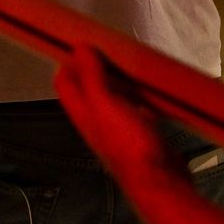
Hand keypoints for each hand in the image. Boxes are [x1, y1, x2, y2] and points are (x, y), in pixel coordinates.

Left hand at [53, 47, 181, 194]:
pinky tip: (152, 89)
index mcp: (83, 113)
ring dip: (118, 80)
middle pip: (88, 88)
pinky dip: (140, 96)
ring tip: (128, 61)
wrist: (159, 181)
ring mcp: (119, 128)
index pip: (64, 83)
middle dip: (93, 67)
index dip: (67, 61)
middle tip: (107, 46)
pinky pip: (136, 108)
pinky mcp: (141, 133)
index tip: (80, 41)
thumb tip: (79, 49)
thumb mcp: (106, 105)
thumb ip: (91, 78)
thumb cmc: (129, 145)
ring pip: (112, 97)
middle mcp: (96, 121)